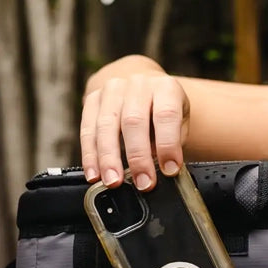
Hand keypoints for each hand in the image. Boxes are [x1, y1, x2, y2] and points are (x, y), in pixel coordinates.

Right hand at [80, 56, 188, 189]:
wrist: (142, 87)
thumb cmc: (163, 111)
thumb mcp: (180, 122)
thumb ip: (173, 143)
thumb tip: (163, 171)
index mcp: (166, 87)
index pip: (166, 115)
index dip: (167, 144)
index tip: (169, 170)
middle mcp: (138, 84)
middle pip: (134, 121)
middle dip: (138, 157)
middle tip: (143, 183)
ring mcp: (112, 89)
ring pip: (106, 125)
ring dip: (109, 159)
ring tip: (113, 182)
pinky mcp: (92, 99)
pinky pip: (87, 129)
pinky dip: (90, 155)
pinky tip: (94, 174)